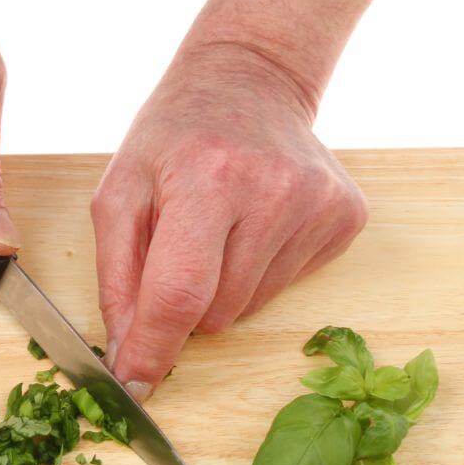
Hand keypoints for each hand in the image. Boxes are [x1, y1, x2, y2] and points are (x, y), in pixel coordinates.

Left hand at [93, 43, 367, 398]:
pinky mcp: (346, 218)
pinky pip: (286, 288)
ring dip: (223, 287)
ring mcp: (319, 206)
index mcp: (208, 179)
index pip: (180, 293)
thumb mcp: (119, 192)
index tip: (134, 385)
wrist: (250, 79)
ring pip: (250, 308)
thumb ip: (117, 278)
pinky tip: (255, 223)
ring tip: (220, 228)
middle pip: (215, 312)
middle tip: (181, 246)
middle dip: (185, 303)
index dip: (154, 348)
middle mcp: (273, 192)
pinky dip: (260, 271)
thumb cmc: (173, 136)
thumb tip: (128, 355)